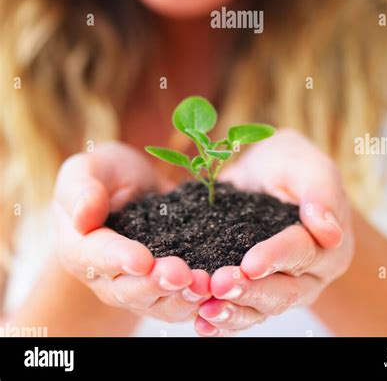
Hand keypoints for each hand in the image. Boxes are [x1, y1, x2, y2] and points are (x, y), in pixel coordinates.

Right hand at [53, 141, 210, 322]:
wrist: (134, 188)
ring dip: (181, 297)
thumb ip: (81, 189)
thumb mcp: (87, 169)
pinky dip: (199, 298)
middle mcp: (105, 277)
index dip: (118, 260)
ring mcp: (136, 286)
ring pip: (157, 303)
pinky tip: (219, 289)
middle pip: (128, 290)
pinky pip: (180, 301)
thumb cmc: (105, 175)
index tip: (141, 259)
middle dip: (156, 284)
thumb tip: (83, 214)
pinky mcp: (165, 288)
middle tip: (181, 274)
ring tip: (205, 285)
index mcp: (79, 248)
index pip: (95, 258)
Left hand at [193, 129, 353, 335]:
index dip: (277, 257)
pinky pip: (245, 312)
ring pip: (263, 309)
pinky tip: (202, 322)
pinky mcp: (260, 293)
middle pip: (285, 290)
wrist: (263, 172)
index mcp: (331, 243)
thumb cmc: (288, 163)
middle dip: (251, 290)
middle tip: (219, 285)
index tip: (251, 263)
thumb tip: (329, 231)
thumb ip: (319, 190)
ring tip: (207, 310)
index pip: (303, 252)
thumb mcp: (305, 163)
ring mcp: (286, 287)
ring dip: (235, 311)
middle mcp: (313, 273)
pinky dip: (224, 320)